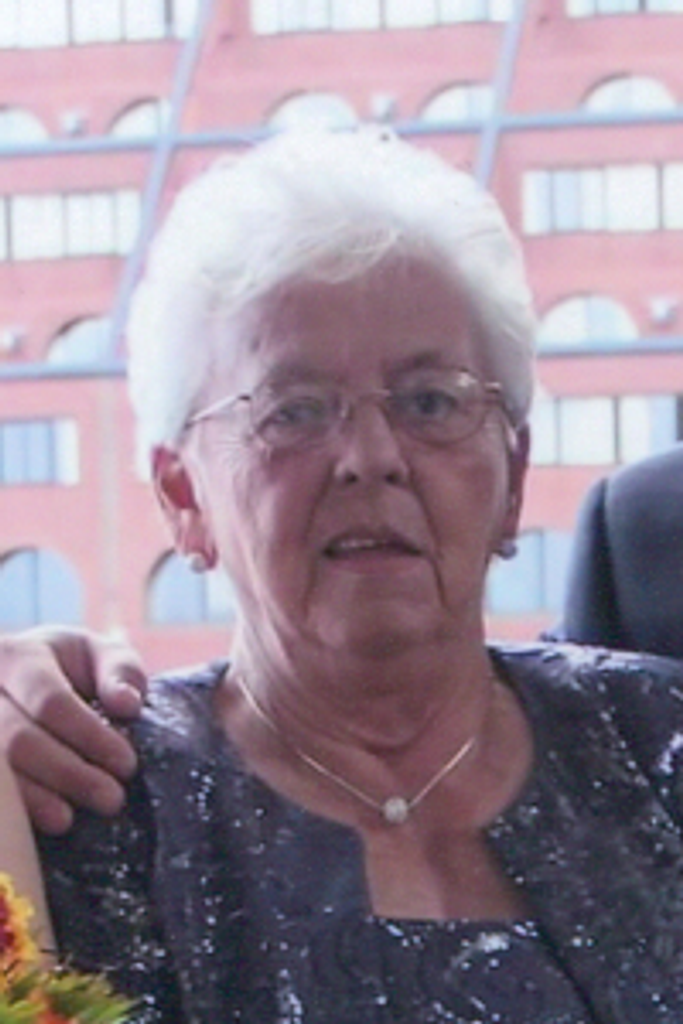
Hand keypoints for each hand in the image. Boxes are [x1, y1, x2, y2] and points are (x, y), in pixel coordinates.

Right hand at [0, 627, 146, 834]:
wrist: (23, 680)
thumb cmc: (69, 669)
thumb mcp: (98, 656)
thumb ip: (120, 671)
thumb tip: (126, 703)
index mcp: (18, 658)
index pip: (50, 701)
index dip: (90, 735)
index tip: (126, 764)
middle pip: (18, 741)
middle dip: (68, 773)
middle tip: (112, 799)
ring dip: (36, 798)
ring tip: (69, 819)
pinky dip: (15, 808)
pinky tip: (39, 822)